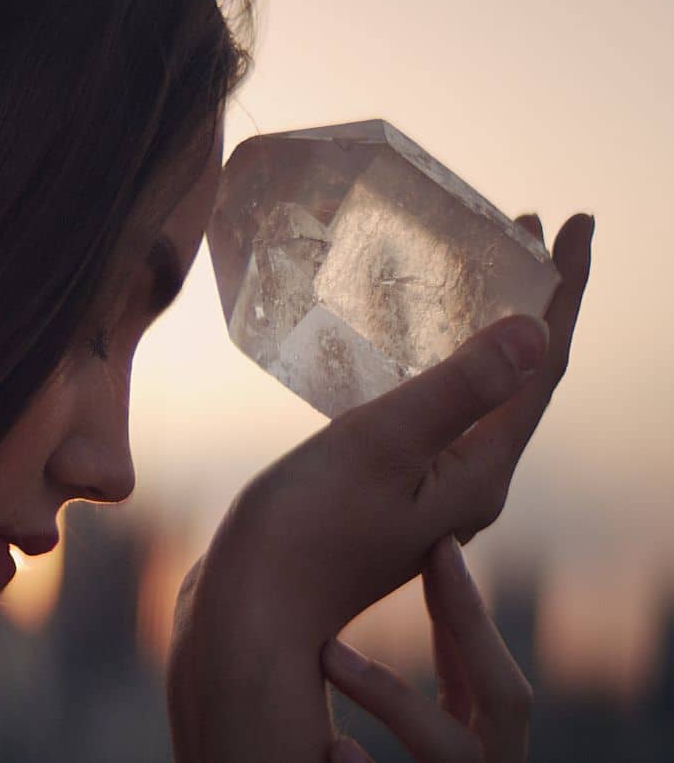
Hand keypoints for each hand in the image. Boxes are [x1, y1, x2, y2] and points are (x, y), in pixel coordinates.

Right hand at [168, 213, 591, 761]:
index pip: (543, 367)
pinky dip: (441, 365)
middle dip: (534, 304)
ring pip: (478, 396)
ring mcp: (430, 492)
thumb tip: (537, 331)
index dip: (568, 292)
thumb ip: (458, 390)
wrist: (252, 609)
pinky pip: (438, 414)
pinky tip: (413, 351)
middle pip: (520, 380)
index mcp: (480, 472)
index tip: (580, 224)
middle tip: (525, 233)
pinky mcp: (392, 493)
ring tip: (480, 275)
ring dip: (487, 331)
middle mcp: (469, 484)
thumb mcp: (380, 447)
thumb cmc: (304, 532)